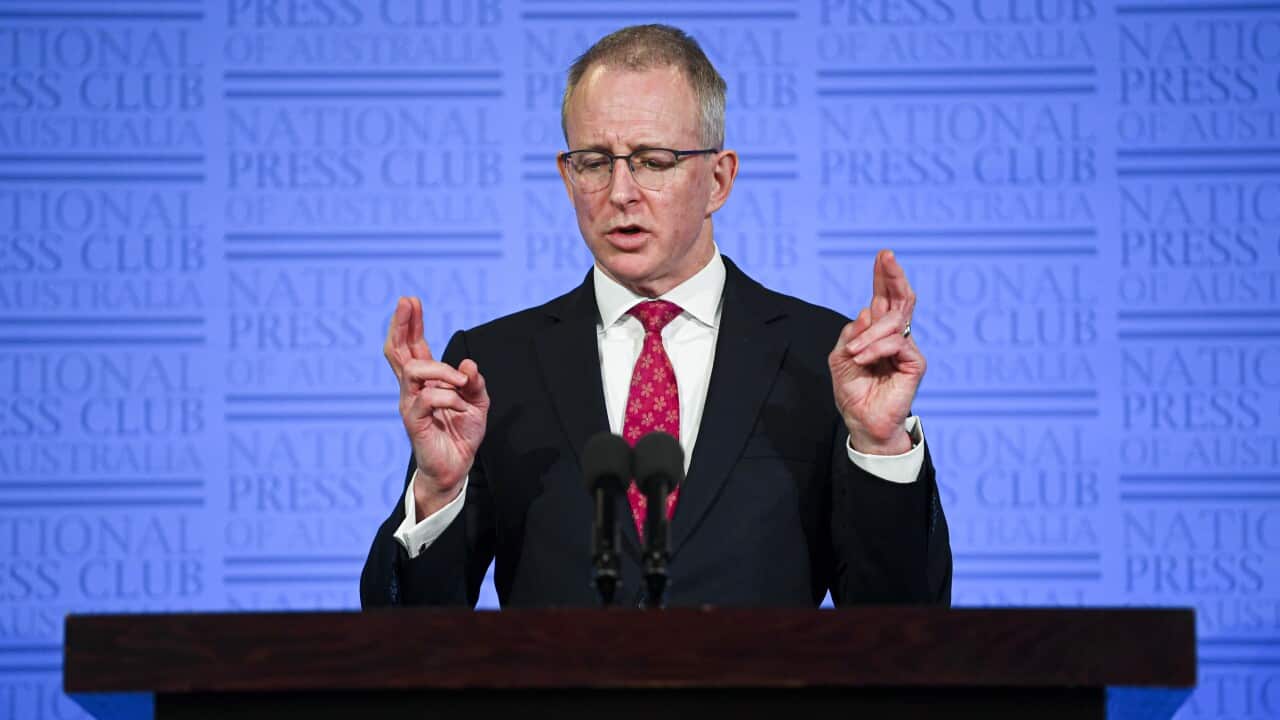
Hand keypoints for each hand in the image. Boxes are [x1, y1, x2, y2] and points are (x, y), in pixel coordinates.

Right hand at [384, 296, 488, 517]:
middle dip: (401, 325)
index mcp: (427, 381)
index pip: (413, 347)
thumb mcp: (478, 403)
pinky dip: (449, 397)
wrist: (456, 468)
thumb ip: (475, 383)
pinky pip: (427, 398)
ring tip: (462, 382)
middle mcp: (413, 390)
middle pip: (398, 352)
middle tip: (406, 302)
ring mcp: (410, 405)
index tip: (411, 301)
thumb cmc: (462, 433)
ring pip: (414, 371)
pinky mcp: (413, 422)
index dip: (411, 324)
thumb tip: (468, 364)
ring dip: (442, 371)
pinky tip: (460, 406)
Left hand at [828, 249, 924, 454]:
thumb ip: (850, 334)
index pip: (884, 299)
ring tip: (854, 355)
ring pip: (892, 322)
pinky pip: (895, 343)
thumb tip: (867, 311)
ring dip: (868, 336)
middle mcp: (895, 336)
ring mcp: (907, 348)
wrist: (862, 422)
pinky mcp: (915, 363)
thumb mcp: (840, 358)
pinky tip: (863, 360)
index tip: (883, 256)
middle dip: (892, 276)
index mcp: (877, 332)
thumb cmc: (852, 392)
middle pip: (900, 299)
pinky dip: (875, 349)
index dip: (884, 278)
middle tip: (887, 255)